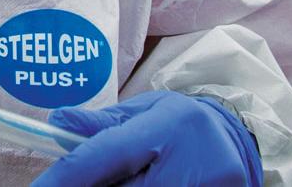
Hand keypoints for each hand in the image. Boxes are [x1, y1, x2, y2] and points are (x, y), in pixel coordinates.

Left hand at [31, 91, 263, 186]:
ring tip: (126, 178)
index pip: (107, 154)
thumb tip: (56, 121)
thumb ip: (100, 123)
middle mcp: (188, 162)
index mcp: (166, 126)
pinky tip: (140, 185)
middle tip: (84, 181)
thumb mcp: (142, 112)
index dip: (67, 176)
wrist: (235, 140)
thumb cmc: (178, 123)